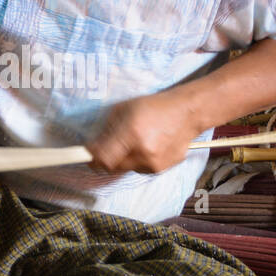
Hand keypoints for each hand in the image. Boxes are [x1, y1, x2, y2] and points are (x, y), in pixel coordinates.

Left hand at [86, 91, 203, 174]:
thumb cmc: (154, 106)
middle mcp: (143, 152)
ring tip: (135, 142)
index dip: (92, 159)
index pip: (103, 159)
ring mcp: (154, 163)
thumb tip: (93, 146)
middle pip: (112, 167)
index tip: (87, 155)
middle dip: (106, 159)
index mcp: (132, 133)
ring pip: (127, 169)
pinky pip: (140, 169)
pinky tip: (148, 146)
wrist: (188, 113)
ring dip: (124, 159)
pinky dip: (138, 160)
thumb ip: (106, 129)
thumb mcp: (124, 109)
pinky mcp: (162, 169)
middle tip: (107, 148)